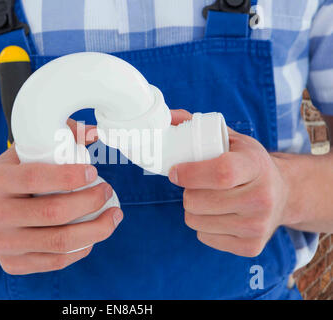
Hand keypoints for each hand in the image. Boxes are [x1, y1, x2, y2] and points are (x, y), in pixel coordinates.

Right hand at [0, 123, 121, 274]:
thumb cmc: (10, 179)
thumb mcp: (22, 154)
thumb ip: (56, 138)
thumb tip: (93, 132)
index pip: (35, 178)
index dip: (69, 176)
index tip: (93, 172)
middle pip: (53, 212)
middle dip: (90, 202)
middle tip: (107, 191)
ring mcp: (4, 244)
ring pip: (60, 242)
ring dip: (97, 229)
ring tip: (113, 216)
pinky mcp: (13, 264)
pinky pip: (57, 261)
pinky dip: (82, 248)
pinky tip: (94, 235)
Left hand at [168, 110, 288, 256]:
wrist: (283, 194)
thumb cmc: (249, 164)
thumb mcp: (233, 139)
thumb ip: (199, 126)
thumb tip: (169, 117)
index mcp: (256, 165)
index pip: (220, 173)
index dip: (190, 174)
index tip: (174, 172)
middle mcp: (261, 198)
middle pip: (199, 201)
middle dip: (187, 192)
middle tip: (194, 186)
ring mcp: (257, 226)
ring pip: (196, 221)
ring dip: (193, 209)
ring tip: (206, 199)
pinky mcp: (251, 247)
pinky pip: (204, 237)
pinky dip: (203, 226)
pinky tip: (217, 215)